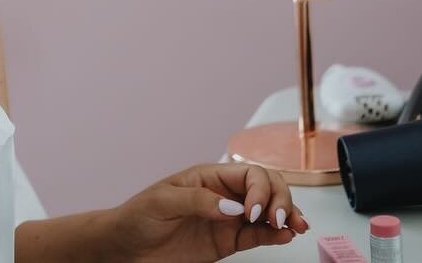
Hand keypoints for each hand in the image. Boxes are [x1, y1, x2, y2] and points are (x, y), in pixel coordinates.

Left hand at [106, 163, 309, 261]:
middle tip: (280, 219)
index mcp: (208, 177)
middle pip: (265, 187)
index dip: (258, 189)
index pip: (248, 174)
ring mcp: (228, 219)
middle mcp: (223, 195)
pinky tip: (284, 235)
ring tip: (296, 226)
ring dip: (286, 214)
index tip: (251, 211)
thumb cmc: (138, 216)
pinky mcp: (227, 242)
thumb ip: (198, 201)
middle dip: (280, 198)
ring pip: (267, 210)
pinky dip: (274, 235)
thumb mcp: (162, 201)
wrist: (126, 248)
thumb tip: (233, 207)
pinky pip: (258, 235)